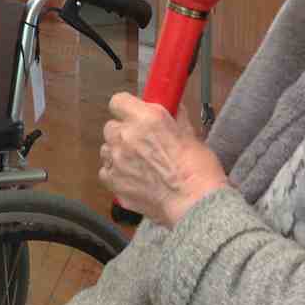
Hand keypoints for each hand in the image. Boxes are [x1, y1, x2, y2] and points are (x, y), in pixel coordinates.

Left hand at [100, 93, 229, 227]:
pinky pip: (106, 171)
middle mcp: (126, 136)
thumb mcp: (190, 134)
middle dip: (123, 132)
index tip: (133, 113)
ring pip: (107, 149)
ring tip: (138, 163)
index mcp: (146, 118)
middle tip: (141, 142)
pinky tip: (133, 178)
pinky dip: (116, 173)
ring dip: (118, 152)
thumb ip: (173, 117)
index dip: (126, 108)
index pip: (118, 101)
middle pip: (111, 127)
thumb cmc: (198, 169)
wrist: (194, 203)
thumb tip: (171, 106)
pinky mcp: (113, 182)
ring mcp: (116, 161)